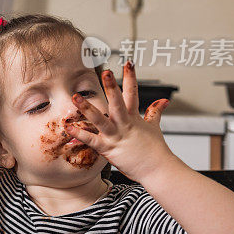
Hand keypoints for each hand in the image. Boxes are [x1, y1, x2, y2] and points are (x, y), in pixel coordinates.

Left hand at [65, 62, 174, 182]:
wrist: (158, 170)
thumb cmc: (155, 150)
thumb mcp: (154, 127)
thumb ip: (155, 112)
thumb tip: (164, 100)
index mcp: (134, 117)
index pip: (133, 93)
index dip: (131, 77)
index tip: (128, 63)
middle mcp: (125, 124)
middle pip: (118, 102)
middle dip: (112, 87)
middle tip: (106, 72)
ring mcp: (116, 136)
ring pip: (100, 120)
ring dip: (87, 109)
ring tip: (75, 97)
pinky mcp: (109, 149)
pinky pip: (92, 140)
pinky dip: (80, 134)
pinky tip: (69, 127)